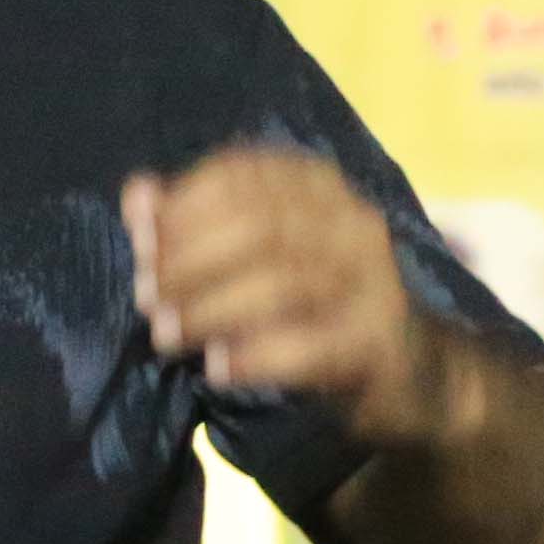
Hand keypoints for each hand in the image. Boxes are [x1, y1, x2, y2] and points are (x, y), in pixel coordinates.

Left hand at [127, 146, 465, 447]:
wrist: (405, 368)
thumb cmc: (309, 302)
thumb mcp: (252, 254)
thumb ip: (193, 223)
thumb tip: (138, 194)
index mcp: (316, 188)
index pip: (242, 175)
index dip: (182, 207)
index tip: (142, 245)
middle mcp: (351, 222)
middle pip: (259, 226)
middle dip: (188, 261)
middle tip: (147, 298)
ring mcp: (373, 282)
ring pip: (284, 282)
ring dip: (210, 309)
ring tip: (167, 335)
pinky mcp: (377, 342)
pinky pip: (312, 345)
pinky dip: (256, 357)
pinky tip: (218, 369)